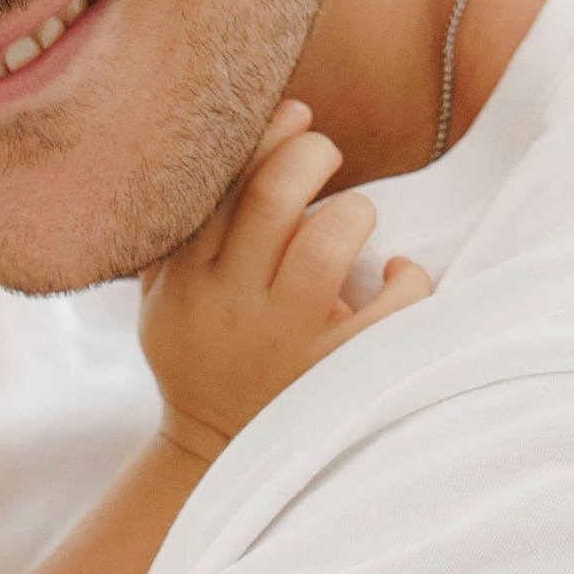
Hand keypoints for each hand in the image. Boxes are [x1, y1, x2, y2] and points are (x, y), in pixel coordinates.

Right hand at [140, 103, 430, 464]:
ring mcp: (284, 341)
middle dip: (313, 154)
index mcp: (189, 277)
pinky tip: (399, 273)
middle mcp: (233, 303)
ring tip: (358, 220)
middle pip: (272, 197)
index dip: (267, 136)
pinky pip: (387, 313)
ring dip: (355, 213)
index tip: (298, 119)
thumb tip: (269, 122)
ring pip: (327, 243)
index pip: (224, 184)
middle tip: (328, 155)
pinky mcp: (331, 374)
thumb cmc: (200, 354)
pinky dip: (408, 280)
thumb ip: (189, 220)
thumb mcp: (165, 293)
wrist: (214, 454)